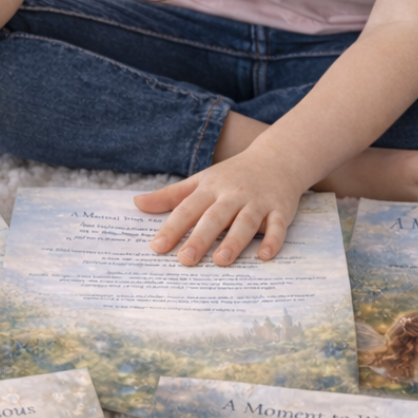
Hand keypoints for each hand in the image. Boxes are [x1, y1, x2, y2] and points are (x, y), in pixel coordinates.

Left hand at [134, 142, 310, 265]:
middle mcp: (233, 194)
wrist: (277, 158)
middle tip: (185, 260)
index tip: (157, 247)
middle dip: (200, 238)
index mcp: (211, 188)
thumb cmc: (233, 174)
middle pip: (214, 217)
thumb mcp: (201, 179)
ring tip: (221, 260)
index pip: (188, 209)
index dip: (172, 227)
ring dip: (234, 240)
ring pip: (245, 221)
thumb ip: (170, 195)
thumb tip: (136, 204)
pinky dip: (272, 240)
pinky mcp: (280, 209)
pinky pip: (277, 226)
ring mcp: (258, 201)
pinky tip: (264, 256)